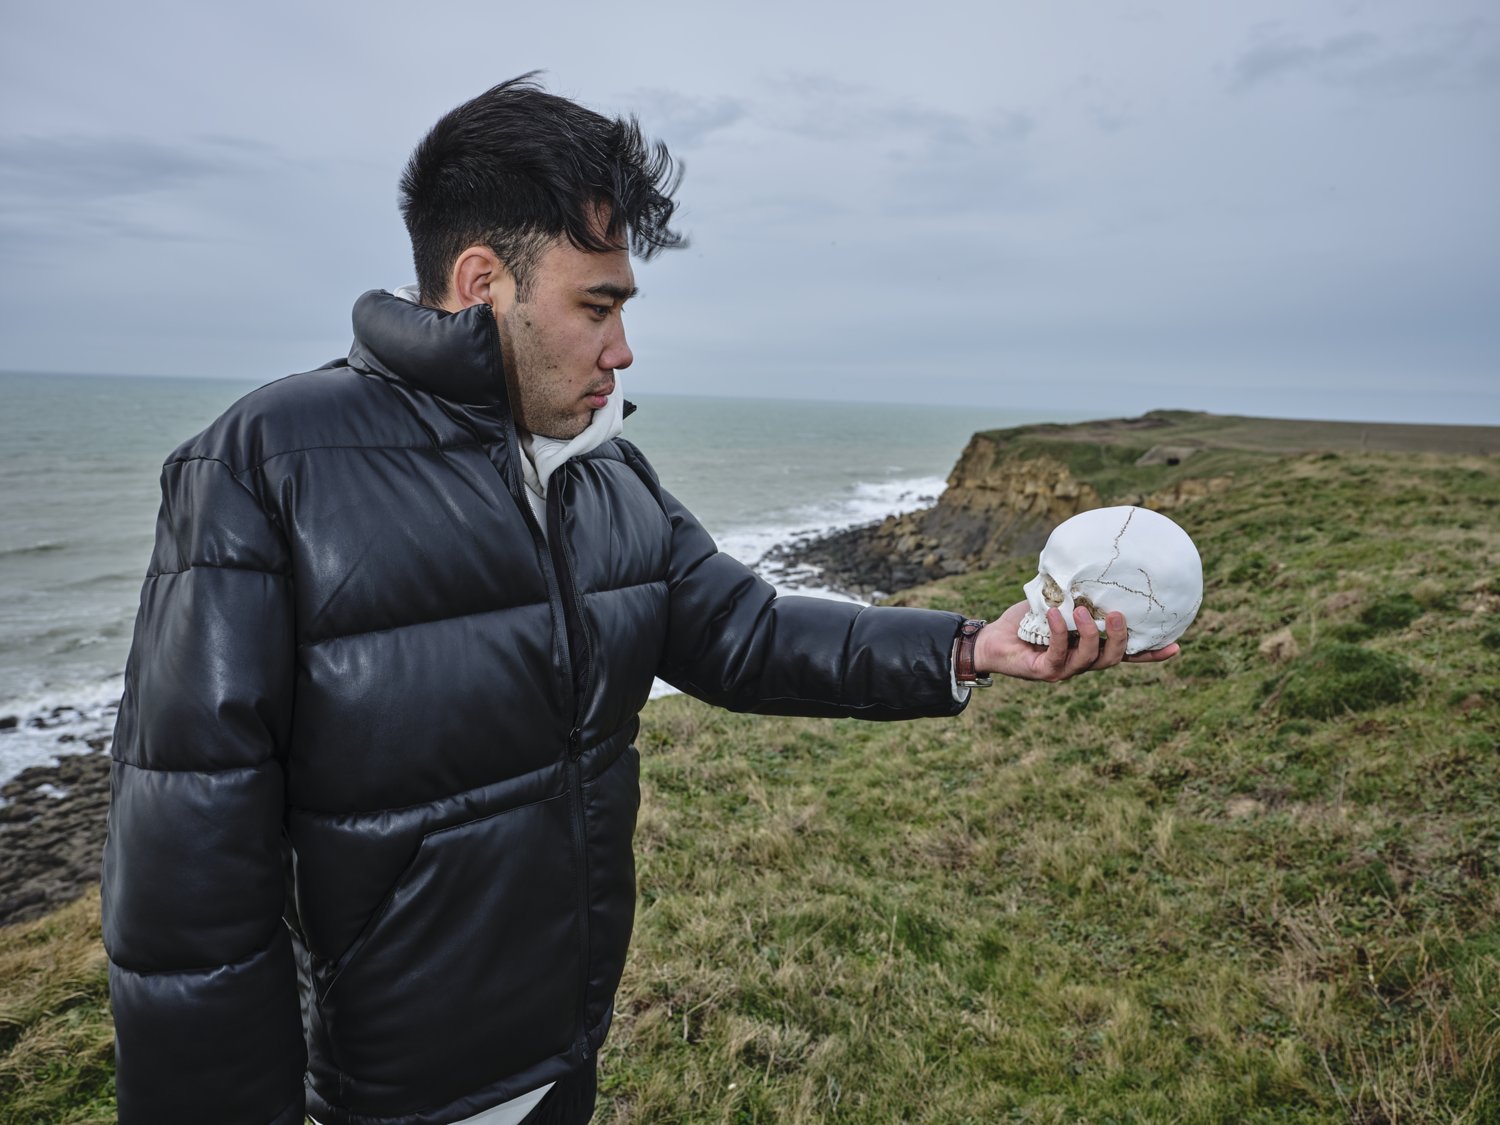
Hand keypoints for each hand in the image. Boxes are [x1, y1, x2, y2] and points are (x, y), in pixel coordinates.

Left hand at [973, 600, 1179, 682]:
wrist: (992, 639)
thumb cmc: (1025, 620)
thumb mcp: (1055, 601)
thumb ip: (1075, 591)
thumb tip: (1091, 560)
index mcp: (1091, 647)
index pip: (1127, 653)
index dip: (1151, 653)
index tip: (1176, 645)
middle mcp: (1082, 661)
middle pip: (1114, 658)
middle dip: (1122, 638)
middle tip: (1119, 614)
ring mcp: (1065, 669)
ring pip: (1091, 659)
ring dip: (1091, 634)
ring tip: (1084, 611)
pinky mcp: (1045, 671)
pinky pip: (1060, 653)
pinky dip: (1061, 632)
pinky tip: (1055, 614)